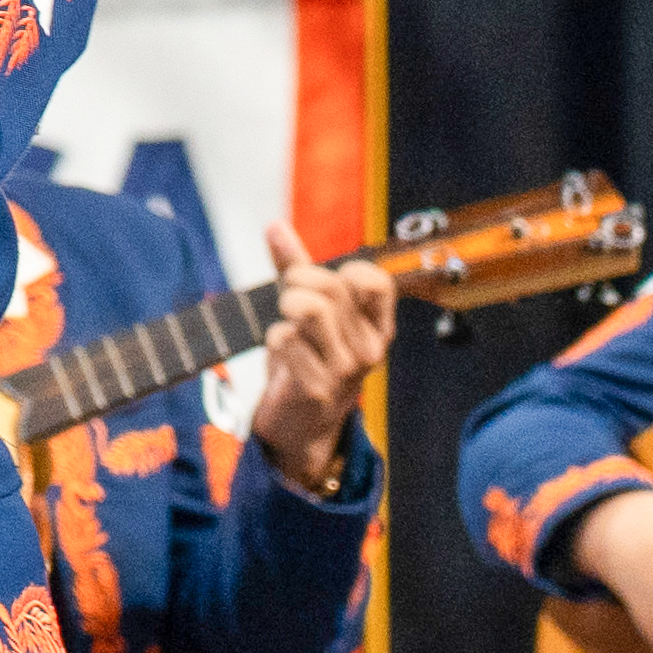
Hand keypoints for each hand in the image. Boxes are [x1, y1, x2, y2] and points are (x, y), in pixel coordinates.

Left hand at [249, 222, 398, 491]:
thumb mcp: (308, 310)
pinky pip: (285, 339)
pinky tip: (280, 353)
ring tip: (284, 320)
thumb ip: (295, 267)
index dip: (342, 271)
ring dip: (285, 306)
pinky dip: (274, 337)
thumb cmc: (307, 358)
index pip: (375, 281)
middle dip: (297, 281)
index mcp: (378, 327)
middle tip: (287, 296)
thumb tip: (275, 226)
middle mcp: (370, 350)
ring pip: (309, 309)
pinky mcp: (317, 390)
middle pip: (331, 288)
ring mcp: (345, 372)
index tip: (324, 281)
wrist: (298, 426)